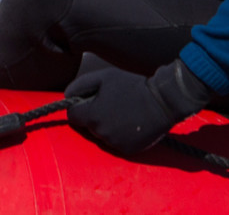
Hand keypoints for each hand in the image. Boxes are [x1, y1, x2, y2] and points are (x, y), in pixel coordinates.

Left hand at [64, 60, 213, 155]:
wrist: (162, 101)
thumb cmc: (132, 85)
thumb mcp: (104, 77)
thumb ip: (80, 84)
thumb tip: (66, 95)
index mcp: (92, 114)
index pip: (72, 116)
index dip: (79, 107)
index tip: (90, 101)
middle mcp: (100, 132)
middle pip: (88, 127)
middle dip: (95, 116)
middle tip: (111, 104)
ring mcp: (114, 144)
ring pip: (102, 136)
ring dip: (108, 126)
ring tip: (124, 112)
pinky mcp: (127, 151)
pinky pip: (116, 144)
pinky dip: (120, 136)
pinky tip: (131, 123)